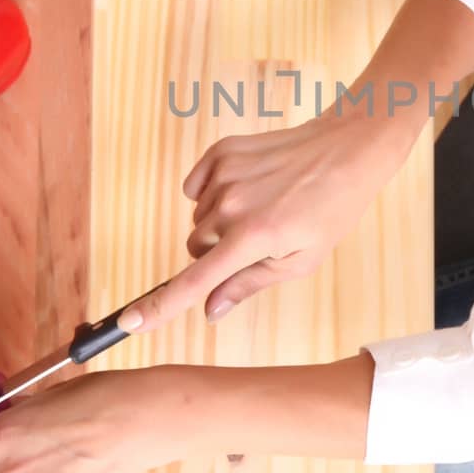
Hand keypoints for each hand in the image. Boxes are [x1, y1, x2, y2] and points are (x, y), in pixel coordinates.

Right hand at [118, 111, 416, 333]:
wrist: (344, 150)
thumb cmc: (329, 210)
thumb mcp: (299, 260)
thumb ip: (248, 284)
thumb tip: (210, 310)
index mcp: (252, 238)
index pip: (194, 280)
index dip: (160, 306)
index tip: (130, 323)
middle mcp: (231, 206)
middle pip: (195, 248)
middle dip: (216, 253)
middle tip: (255, 242)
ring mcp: (224, 175)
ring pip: (198, 219)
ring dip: (219, 222)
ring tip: (262, 208)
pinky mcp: (221, 152)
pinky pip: (194, 188)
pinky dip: (211, 193)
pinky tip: (247, 188)